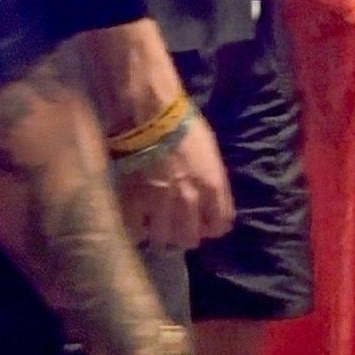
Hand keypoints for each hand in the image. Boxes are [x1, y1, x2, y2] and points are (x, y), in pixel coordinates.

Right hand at [116, 110, 232, 250]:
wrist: (149, 114)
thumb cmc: (183, 125)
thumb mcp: (209, 154)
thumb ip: (212, 182)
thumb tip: (211, 202)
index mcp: (212, 187)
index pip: (220, 226)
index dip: (211, 226)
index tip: (203, 221)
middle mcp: (189, 201)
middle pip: (190, 239)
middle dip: (185, 234)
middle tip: (177, 224)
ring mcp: (160, 205)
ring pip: (164, 241)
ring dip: (160, 234)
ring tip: (155, 224)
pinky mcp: (134, 204)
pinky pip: (137, 232)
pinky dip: (137, 229)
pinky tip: (137, 220)